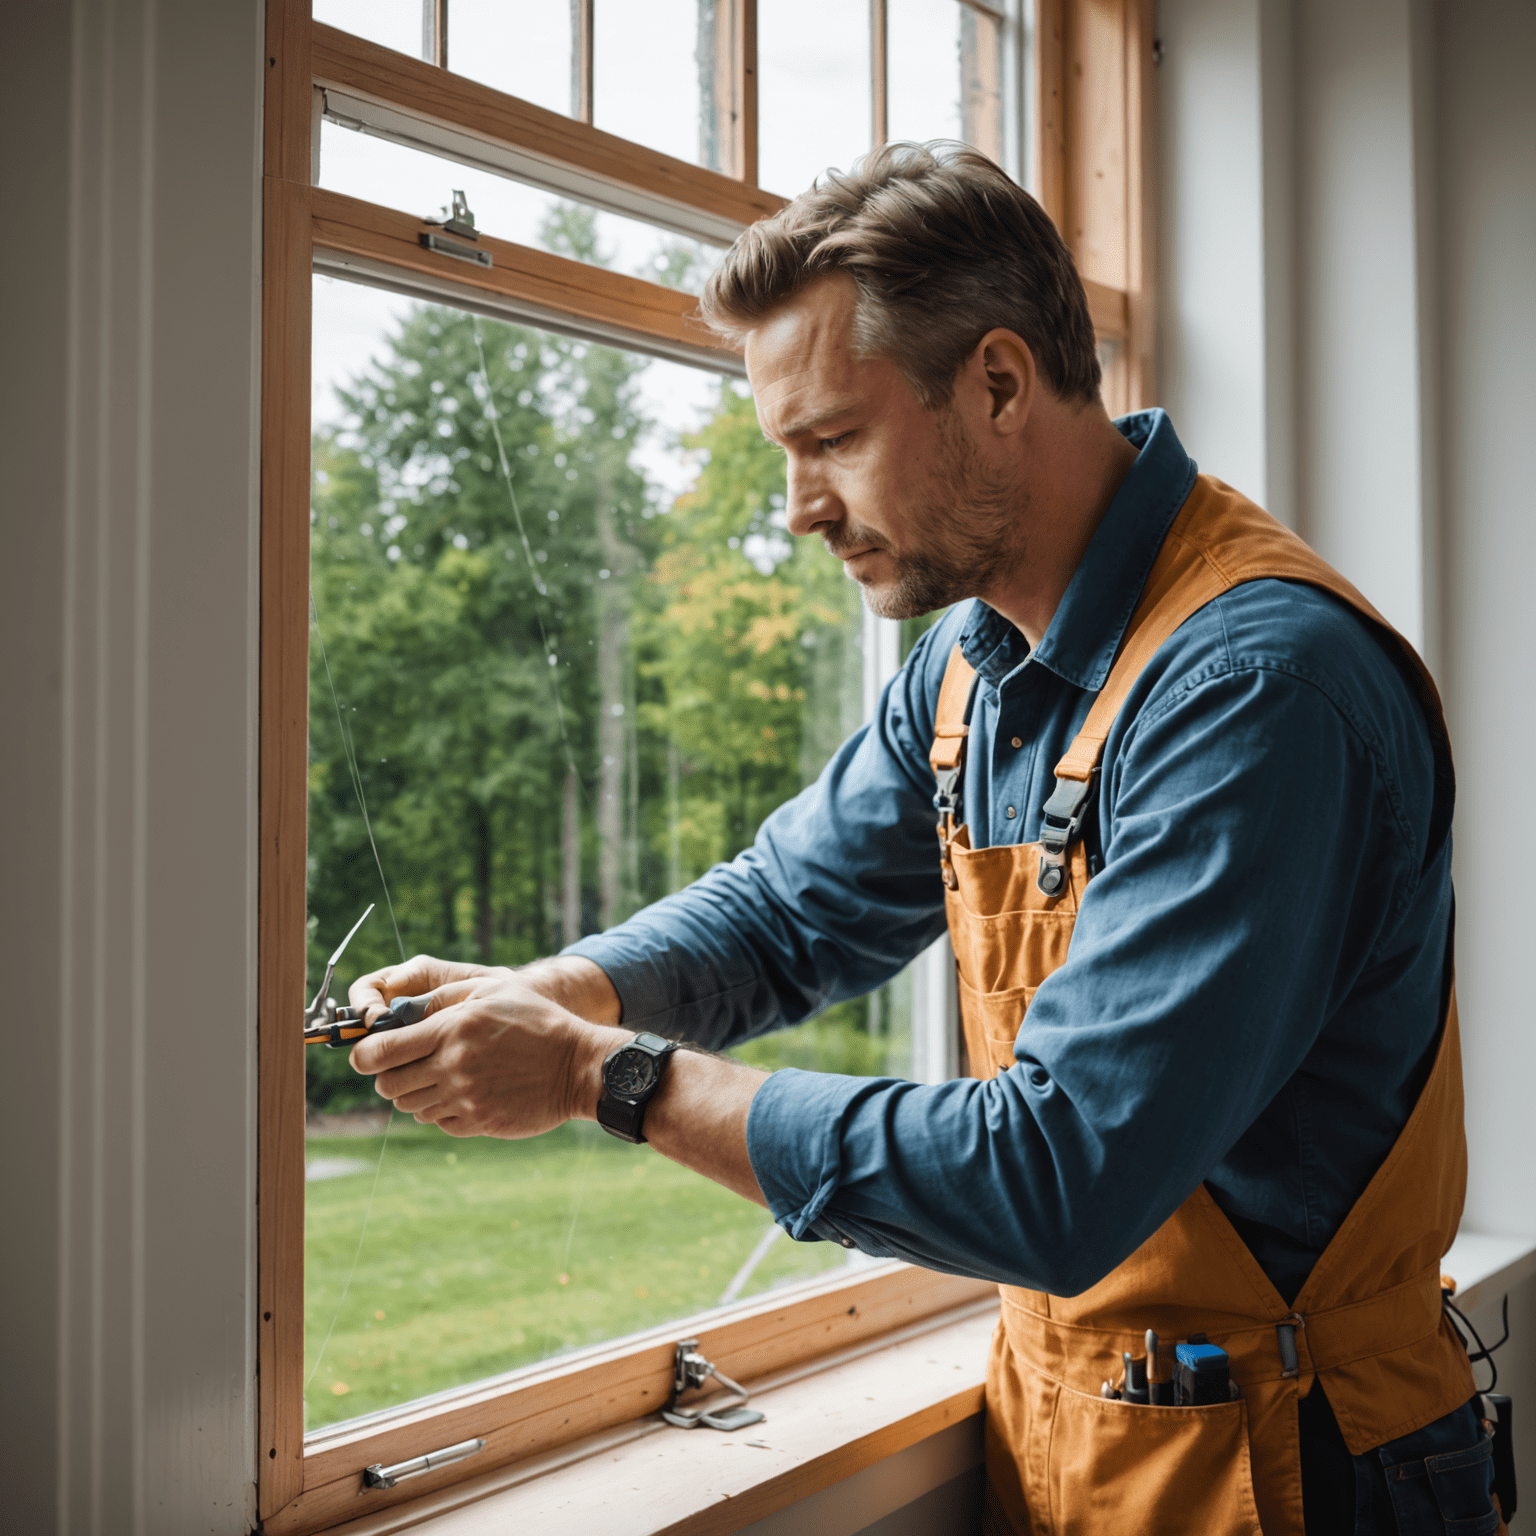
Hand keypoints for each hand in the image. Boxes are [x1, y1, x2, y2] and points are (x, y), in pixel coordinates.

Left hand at [346, 965, 624, 1138]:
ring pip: (410, 1107)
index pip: (380, 1051)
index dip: (364, 1055)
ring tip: (441, 1079)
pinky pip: (438, 1122)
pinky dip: (441, 1112)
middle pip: (388, 1085)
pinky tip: (464, 1095)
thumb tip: (401, 1012)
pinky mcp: (478, 1122)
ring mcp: (465, 1099)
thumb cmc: (537, 1022)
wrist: (577, 1066)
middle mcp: (453, 1066)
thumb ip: (444, 998)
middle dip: (388, 1077)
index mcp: (452, 1030)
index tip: (367, 1055)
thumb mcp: (493, 991)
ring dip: (416, 1094)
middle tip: (406, 1067)